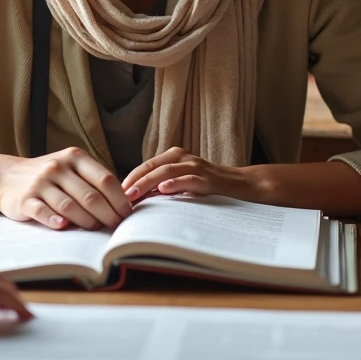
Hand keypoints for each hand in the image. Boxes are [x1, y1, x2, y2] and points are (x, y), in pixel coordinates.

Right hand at [0, 148, 131, 229]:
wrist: (7, 177)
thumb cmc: (49, 177)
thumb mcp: (70, 168)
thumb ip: (93, 180)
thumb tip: (123, 203)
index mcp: (74, 157)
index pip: (105, 179)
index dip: (120, 199)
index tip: (128, 214)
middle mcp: (58, 167)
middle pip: (90, 196)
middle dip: (108, 215)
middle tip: (116, 227)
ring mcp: (40, 183)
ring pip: (70, 206)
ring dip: (87, 221)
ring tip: (95, 228)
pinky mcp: (25, 199)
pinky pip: (43, 212)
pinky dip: (55, 221)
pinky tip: (64, 226)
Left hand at [121, 147, 255, 202]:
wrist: (245, 186)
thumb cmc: (210, 188)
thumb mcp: (184, 185)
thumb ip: (163, 188)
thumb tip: (137, 201)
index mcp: (176, 158)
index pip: (147, 165)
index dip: (130, 178)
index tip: (114, 193)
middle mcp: (184, 158)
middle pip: (153, 166)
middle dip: (134, 180)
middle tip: (119, 196)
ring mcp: (197, 167)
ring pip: (167, 171)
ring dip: (147, 182)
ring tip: (133, 194)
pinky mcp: (210, 179)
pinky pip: (190, 179)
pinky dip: (175, 183)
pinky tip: (163, 190)